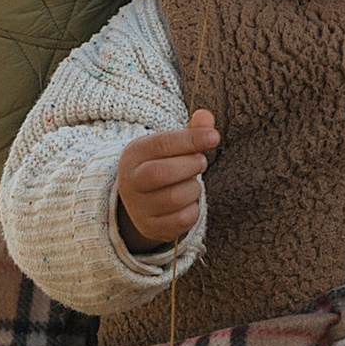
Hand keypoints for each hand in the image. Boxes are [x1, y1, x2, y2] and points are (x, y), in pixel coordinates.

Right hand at [113, 109, 218, 254]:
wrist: (142, 200)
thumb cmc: (163, 164)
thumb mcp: (171, 145)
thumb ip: (190, 131)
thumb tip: (206, 117)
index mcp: (133, 155)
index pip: (161, 144)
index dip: (190, 139)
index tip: (214, 137)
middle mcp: (130, 182)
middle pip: (161, 173)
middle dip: (190, 166)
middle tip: (201, 162)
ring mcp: (139, 208)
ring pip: (175, 198)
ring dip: (193, 188)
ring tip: (191, 182)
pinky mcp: (152, 228)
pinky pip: (182, 220)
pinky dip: (193, 209)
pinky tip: (188, 201)